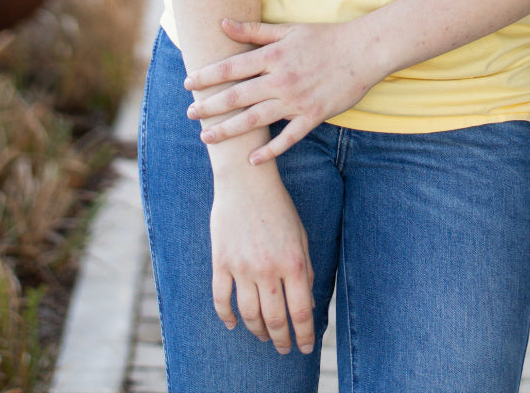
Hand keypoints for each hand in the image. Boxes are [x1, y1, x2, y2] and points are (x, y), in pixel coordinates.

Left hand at [186, 18, 382, 162]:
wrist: (363, 51)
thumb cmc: (324, 37)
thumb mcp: (288, 30)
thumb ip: (254, 30)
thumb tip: (223, 23)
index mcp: (274, 56)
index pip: (232, 67)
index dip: (208, 76)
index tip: (189, 83)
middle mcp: (281, 79)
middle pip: (238, 96)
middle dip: (211, 106)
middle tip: (190, 114)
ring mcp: (297, 100)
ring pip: (256, 119)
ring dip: (229, 130)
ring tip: (208, 137)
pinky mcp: (313, 116)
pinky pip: (288, 138)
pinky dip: (270, 150)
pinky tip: (252, 161)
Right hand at [210, 168, 315, 354]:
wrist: (246, 180)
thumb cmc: (278, 206)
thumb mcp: (301, 234)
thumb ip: (306, 268)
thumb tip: (308, 302)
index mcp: (293, 262)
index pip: (301, 312)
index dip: (304, 335)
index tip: (304, 347)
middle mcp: (268, 269)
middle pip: (275, 319)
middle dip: (281, 340)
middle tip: (284, 348)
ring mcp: (242, 267)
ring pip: (249, 315)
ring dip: (257, 331)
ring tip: (263, 337)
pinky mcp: (221, 262)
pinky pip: (221, 299)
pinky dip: (226, 317)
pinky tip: (232, 324)